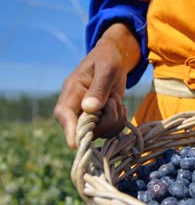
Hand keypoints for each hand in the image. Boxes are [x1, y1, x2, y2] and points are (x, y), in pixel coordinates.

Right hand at [54, 23, 140, 148]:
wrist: (114, 59)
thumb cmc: (108, 60)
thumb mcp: (107, 69)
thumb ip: (99, 88)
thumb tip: (90, 108)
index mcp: (72, 91)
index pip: (64, 114)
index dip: (69, 130)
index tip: (75, 144)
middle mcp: (76, 106)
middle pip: (83, 129)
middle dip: (104, 121)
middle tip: (114, 101)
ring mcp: (88, 115)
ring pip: (98, 133)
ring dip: (114, 120)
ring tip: (117, 100)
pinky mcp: (99, 120)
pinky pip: (109, 131)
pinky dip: (119, 122)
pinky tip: (120, 106)